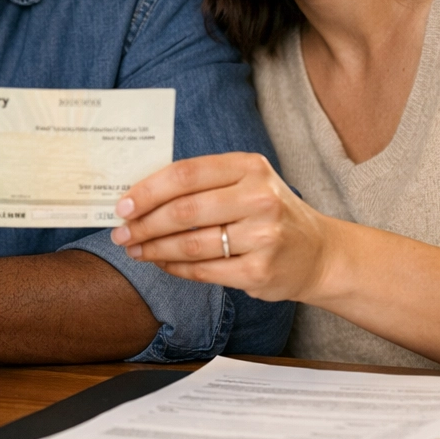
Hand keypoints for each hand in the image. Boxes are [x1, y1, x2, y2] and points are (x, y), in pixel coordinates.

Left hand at [111, 152, 331, 302]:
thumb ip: (203, 183)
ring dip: (154, 248)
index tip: (122, 205)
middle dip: (144, 224)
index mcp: (250, 167)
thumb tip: (140, 195)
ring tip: (135, 249)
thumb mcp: (246, 183)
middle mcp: (259, 198)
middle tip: (121, 233)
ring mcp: (262, 236)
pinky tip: (161, 263)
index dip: (147, 191)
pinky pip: (203, 271)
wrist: (318, 252)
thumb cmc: (268, 213)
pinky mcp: (260, 271)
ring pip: (190, 244)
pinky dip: (175, 268)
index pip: (186, 174)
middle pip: (184, 211)